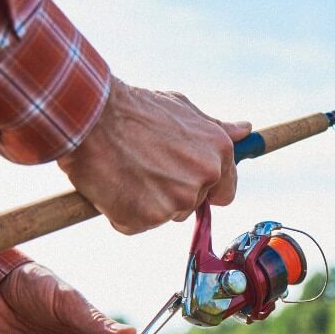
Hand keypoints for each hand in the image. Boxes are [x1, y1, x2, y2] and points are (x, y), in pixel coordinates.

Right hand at [57, 78, 251, 234]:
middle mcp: (202, 179)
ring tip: (126, 170)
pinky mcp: (144, 218)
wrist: (89, 115)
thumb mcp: (183, 109)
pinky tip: (112, 183)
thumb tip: (245, 131)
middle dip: (170, 193)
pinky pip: (134, 224)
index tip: (184, 181)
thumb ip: (216, 128)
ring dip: (146, 202)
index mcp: (217, 153)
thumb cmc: (134, 109)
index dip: (204, 190)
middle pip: (191, 206)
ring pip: (163, 215)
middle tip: (143, 166)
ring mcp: (174, 201)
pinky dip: (121, 211)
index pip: (224, 193)